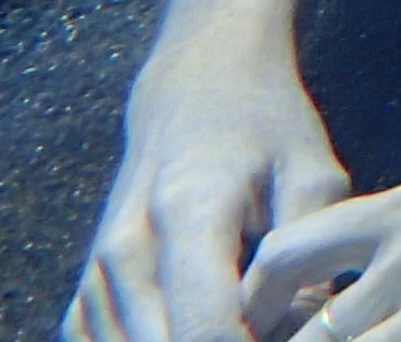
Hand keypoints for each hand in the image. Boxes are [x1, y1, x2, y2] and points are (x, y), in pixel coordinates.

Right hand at [60, 49, 352, 341]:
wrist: (198, 84)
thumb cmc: (266, 127)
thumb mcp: (314, 175)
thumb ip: (306, 262)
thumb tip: (298, 336)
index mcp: (188, 212)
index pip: (205, 330)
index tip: (292, 338)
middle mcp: (126, 248)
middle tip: (272, 324)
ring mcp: (97, 272)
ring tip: (244, 319)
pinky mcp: (86, 288)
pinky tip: (196, 323)